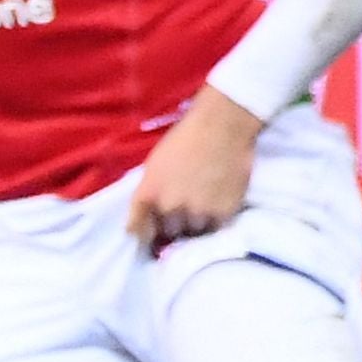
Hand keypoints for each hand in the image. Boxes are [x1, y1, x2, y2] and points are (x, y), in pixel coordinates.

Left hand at [124, 87, 260, 253]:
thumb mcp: (154, 166)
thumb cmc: (184, 140)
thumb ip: (149, 194)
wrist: (221, 126)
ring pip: (194, 231)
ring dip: (197, 222)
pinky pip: (216, 228)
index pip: (138, 231)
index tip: (150, 235)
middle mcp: (170, 207)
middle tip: (185, 208)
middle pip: (169, 232)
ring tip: (204, 202)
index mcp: (148, 194)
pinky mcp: (224, 213)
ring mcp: (198, 212)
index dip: (144, 235)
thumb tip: (148, 217)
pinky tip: (219, 202)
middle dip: (175, 223)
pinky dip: (217, 219)